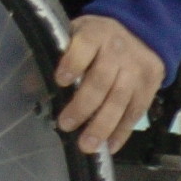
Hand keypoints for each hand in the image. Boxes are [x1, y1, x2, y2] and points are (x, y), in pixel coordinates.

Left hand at [53, 15, 165, 154]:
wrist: (143, 33)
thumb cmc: (98, 38)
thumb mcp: (76, 36)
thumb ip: (56, 57)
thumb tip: (30, 86)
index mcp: (95, 34)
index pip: (84, 47)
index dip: (73, 64)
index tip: (60, 81)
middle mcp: (118, 51)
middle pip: (101, 81)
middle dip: (83, 106)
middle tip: (66, 125)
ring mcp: (136, 70)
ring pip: (120, 100)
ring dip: (102, 126)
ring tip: (87, 145)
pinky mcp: (150, 87)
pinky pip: (135, 112)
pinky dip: (122, 132)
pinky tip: (108, 146)